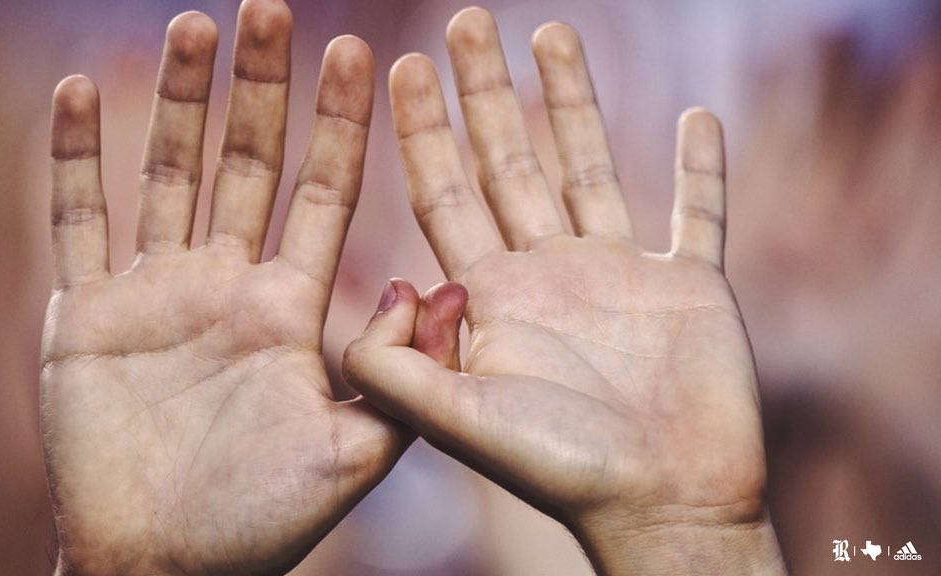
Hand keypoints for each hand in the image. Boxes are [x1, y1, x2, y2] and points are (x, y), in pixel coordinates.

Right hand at [41, 3, 406, 574]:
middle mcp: (227, 285)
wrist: (170, 564)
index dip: (338, 126)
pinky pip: (79, 221)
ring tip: (197, 26)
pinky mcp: (87, 314)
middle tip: (271, 9)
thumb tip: (440, 287)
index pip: (322, 194)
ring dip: (179, 103)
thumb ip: (405, 374)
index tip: (356, 53)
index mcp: (290, 307)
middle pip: (247, 165)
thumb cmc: (265, 519)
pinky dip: (76, 160)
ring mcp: (156, 292)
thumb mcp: (358, 451)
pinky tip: (82, 94)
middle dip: (260, 90)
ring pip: (170, 175)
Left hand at [343, 8, 785, 574]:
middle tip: (467, 19)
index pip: (444, 194)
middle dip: (486, 92)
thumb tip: (385, 283)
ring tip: (552, 33)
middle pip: (508, 163)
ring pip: (591, 166)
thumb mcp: (454, 421)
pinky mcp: (690, 284)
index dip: (423, 131)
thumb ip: (391, 364)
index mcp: (491, 296)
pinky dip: (701, 166)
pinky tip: (697, 115)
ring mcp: (620, 274)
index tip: (406, 63)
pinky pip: (697, 211)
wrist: (660, 505)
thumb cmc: (559, 471)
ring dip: (574, 102)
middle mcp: (548, 273)